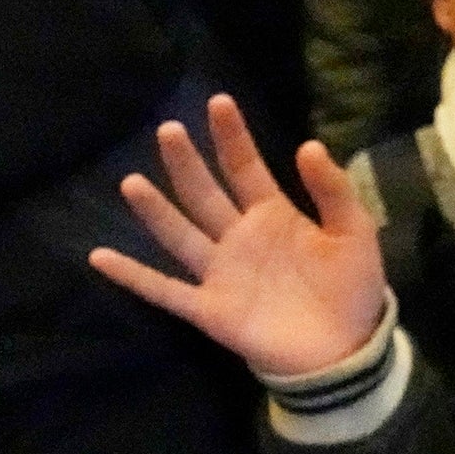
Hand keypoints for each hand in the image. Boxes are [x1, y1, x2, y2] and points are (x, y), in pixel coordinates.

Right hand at [88, 93, 388, 374]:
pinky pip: (163, 290)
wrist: (346, 351)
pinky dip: (132, 276)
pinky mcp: (209, 309)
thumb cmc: (353, 289)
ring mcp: (221, 272)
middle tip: (168, 130)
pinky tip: (99, 257)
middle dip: (187, 163)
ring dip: (156, 211)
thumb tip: (309, 143)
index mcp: (274, 216)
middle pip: (205, 193)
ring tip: (132, 182)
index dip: (232, 137)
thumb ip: (333, 191)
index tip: (218, 101)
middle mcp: (239, 238)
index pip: (245, 168)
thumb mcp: (355, 232)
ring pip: (180, 234)